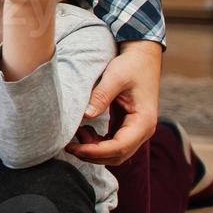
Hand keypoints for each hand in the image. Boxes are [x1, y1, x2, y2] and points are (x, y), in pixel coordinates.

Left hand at [66, 39, 161, 165]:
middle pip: (118, 156)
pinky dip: (98, 143)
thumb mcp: (115, 77)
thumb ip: (101, 96)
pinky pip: (113, 143)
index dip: (95, 151)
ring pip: (115, 153)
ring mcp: (137, 130)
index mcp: (143, 121)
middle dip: (92, 154)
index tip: (74, 147)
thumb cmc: (131, 65)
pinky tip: (85, 131)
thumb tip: (85, 115)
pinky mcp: (129, 127)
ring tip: (76, 134)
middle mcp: (144, 130)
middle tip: (69, 146)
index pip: (119, 147)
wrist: (142, 56)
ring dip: (94, 150)